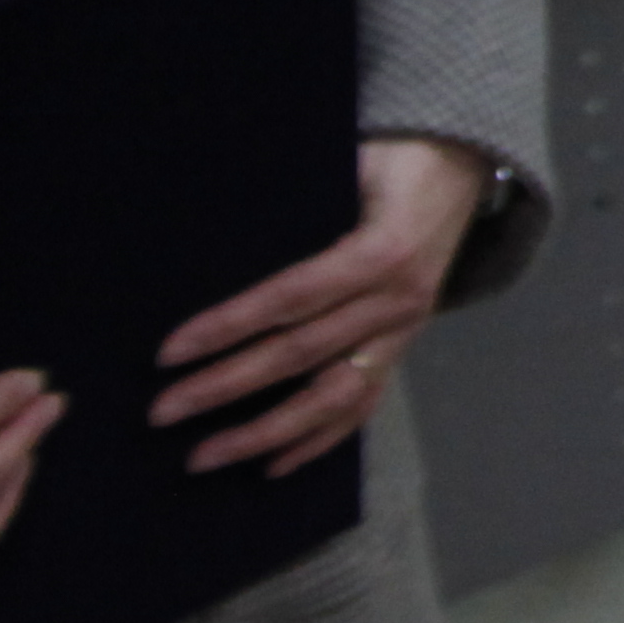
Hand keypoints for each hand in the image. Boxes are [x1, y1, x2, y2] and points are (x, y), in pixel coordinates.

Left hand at [152, 137, 492, 477]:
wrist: (461, 166)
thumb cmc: (393, 157)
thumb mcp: (349, 157)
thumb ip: (297, 194)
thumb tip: (213, 223)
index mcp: (380, 251)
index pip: (291, 298)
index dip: (229, 326)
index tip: (169, 352)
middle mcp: (395, 301)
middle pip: (300, 354)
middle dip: (226, 386)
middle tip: (162, 412)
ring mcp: (403, 332)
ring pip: (331, 397)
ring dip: (264, 433)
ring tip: (203, 456)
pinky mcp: (404, 348)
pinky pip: (362, 404)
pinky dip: (318, 440)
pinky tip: (271, 465)